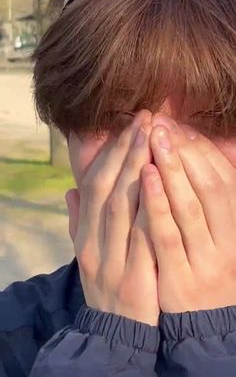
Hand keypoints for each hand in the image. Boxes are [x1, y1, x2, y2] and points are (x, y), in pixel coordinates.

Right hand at [66, 110, 159, 325]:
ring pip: (122, 207)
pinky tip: (160, 181)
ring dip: (136, 169)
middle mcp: (94, 243)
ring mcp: (113, 260)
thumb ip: (77, 222)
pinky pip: (143, 237)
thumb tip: (71, 190)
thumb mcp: (85, 254)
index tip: (129, 127)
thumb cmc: (104, 284)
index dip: (111, 154)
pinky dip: (149, 207)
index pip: (94, 186)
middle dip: (126, 151)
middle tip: (145, 119)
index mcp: (83, 236)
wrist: (114, 331)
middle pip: (108, 189)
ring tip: (153, 137)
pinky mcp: (135, 277)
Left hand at [141, 114, 235, 312]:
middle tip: (160, 123)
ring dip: (173, 170)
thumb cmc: (208, 267)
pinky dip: (157, 205)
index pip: (223, 179)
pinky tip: (145, 177)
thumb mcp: (219, 235)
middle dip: (184, 152)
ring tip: (154, 138)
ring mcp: (206, 261)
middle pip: (209, 187)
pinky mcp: (181, 278)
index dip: (200, 150)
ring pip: (190, 208)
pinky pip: (167, 236)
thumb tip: (187, 155)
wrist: (207, 324)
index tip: (177, 126)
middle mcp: (229, 241)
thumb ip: (210, 200)